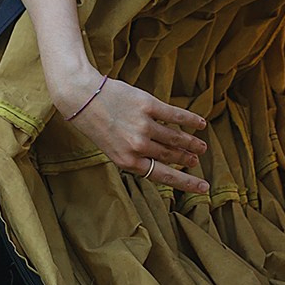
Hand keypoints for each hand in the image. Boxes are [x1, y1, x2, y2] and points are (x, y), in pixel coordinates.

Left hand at [55, 71, 209, 194]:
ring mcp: (143, 125)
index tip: (203, 188)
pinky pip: (175, 115)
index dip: (186, 182)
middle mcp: (137, 146)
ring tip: (201, 147)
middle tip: (197, 162)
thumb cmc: (95, 123)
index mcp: (127, 161)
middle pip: (171, 156)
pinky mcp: (148, 105)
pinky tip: (200, 124)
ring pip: (176, 138)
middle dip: (187, 160)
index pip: (164, 176)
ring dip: (192, 143)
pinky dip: (190, 120)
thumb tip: (163, 158)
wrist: (82, 96)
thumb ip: (135, 155)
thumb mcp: (112, 148)